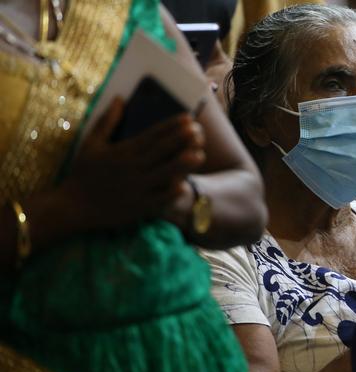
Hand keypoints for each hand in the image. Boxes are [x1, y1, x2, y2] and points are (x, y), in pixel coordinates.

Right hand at [64, 98, 205, 229]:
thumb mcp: (92, 143)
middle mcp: (132, 167)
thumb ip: (108, 121)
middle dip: (181, 140)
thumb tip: (120, 98)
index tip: (188, 118)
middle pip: (161, 151)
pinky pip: (158, 199)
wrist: (73, 206)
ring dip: (182, 164)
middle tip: (199, 130)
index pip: (152, 134)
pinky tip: (184, 185)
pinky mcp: (138, 207)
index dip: (171, 126)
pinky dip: (170, 193)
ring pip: (164, 174)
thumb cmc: (83, 173)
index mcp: (123, 151)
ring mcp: (136, 187)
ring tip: (200, 155)